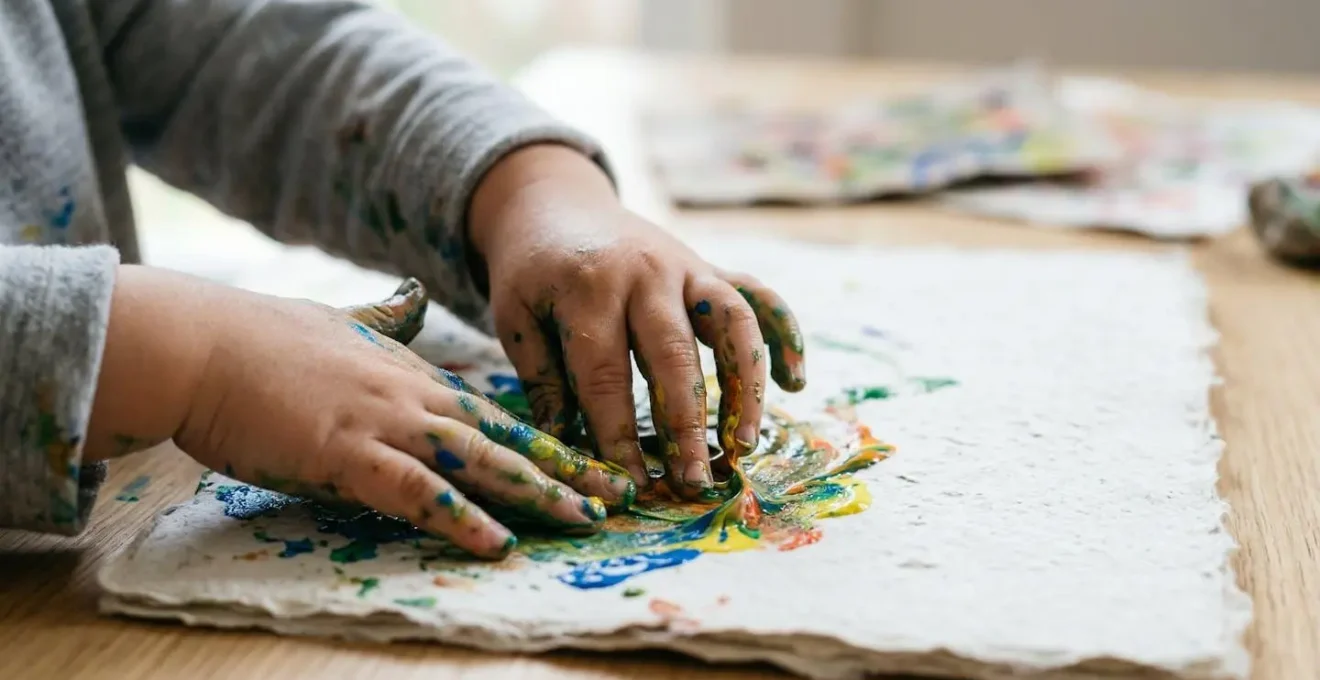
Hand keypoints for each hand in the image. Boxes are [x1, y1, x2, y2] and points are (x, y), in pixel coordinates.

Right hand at [86, 267, 634, 557]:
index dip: (549, 442)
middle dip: (566, 470)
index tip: (594, 461)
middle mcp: (413, 397)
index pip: (498, 415)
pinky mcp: (345, 453)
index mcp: (413, 375)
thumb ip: (384, 317)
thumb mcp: (341, 321)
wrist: (201, 342)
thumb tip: (411, 298)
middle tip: (619, 494)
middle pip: (506, 439)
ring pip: (478, 463)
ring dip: (536, 494)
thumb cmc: (262, 339)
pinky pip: (416, 492)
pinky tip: (495, 542)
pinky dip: (459, 518)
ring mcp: (383, 423)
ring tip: (585, 519)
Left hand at [469, 145, 805, 497]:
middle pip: (675, 356)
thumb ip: (542, 380)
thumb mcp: (516, 318)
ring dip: (745, 387)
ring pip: (733, 324)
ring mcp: (686, 267)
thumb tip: (564, 449)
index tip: (631, 485)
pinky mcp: (710, 267)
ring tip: (746, 443)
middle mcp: (646, 274)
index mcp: (589, 288)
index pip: (606, 375)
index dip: (618, 435)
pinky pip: (759, 296)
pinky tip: (795, 382)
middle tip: (694, 482)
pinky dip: (784, 334)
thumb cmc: (532, 272)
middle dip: (687, 425)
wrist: (554, 201)